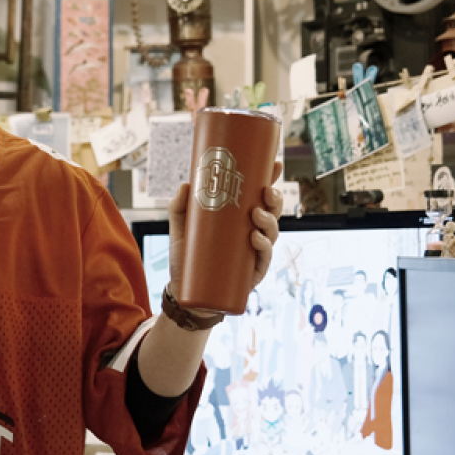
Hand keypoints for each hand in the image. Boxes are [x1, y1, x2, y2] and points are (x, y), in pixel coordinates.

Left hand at [167, 161, 283, 297]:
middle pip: (272, 213)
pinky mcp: (252, 272)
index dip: (270, 180)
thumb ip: (179, 207)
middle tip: (267, 190)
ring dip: (270, 221)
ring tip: (256, 214)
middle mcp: (252, 233)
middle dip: (275, 199)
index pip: (260, 197)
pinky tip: (256, 238)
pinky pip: (264, 258)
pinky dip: (263, 247)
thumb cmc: (187, 257)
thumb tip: (186, 184)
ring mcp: (254, 253)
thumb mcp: (181, 229)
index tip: (275, 164)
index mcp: (240, 220)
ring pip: (272, 233)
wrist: (184, 290)